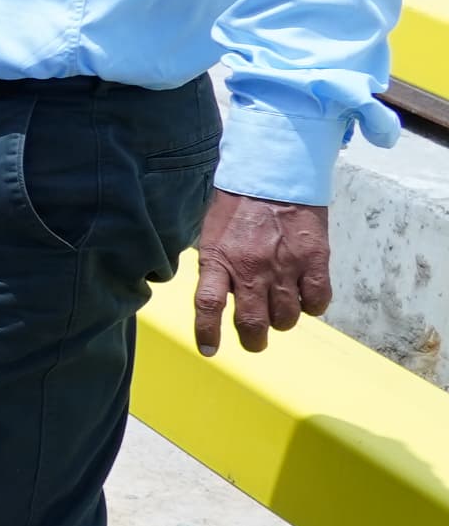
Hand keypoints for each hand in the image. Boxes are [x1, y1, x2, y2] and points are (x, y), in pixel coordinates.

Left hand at [194, 192, 331, 355]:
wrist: (275, 175)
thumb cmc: (239, 205)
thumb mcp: (213, 235)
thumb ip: (216, 266)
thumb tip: (220, 297)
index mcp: (219, 260)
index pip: (208, 306)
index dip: (207, 333)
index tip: (210, 351)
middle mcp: (251, 269)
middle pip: (252, 322)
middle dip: (254, 339)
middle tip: (256, 340)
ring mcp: (285, 267)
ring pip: (287, 317)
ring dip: (283, 321)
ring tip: (281, 311)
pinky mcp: (315, 261)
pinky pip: (318, 301)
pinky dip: (313, 307)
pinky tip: (307, 298)